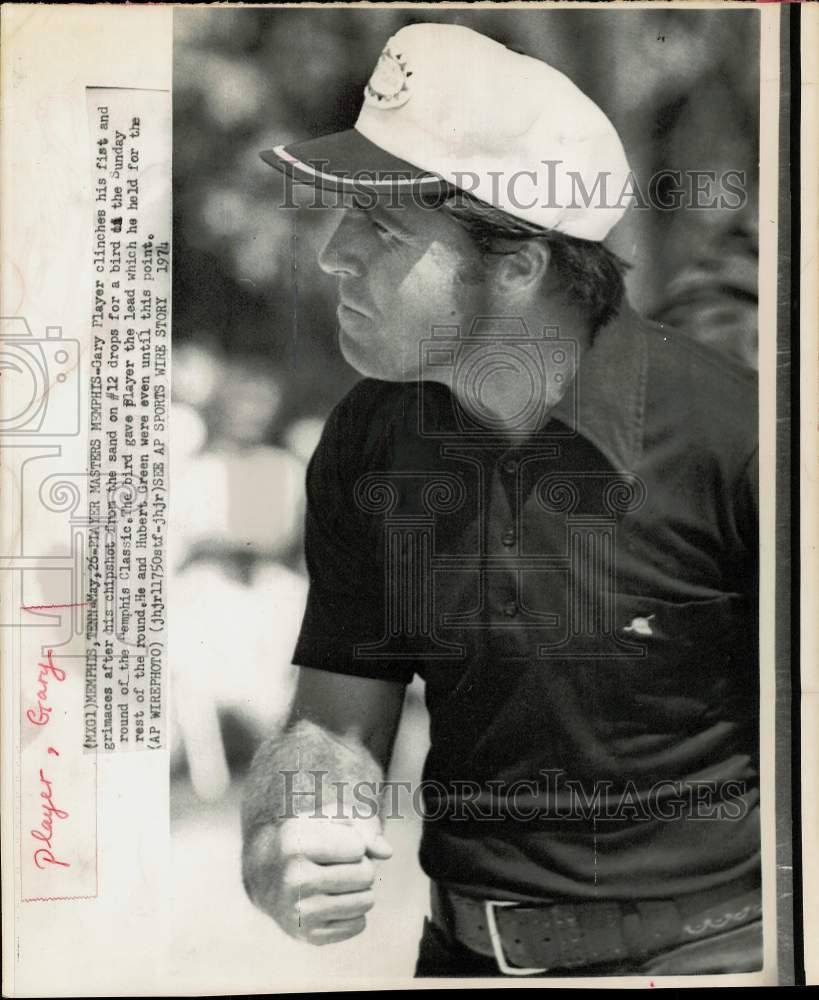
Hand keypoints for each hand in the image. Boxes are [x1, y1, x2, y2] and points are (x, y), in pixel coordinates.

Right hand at [242, 813, 392, 944]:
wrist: (264, 872)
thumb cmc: (307, 836)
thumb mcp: (329, 817)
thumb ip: (364, 825)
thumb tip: (387, 852)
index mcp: (296, 844)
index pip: (358, 847)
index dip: (355, 842)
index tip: (336, 842)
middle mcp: (294, 880)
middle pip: (365, 874)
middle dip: (361, 865)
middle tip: (340, 863)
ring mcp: (300, 912)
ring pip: (366, 901)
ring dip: (360, 888)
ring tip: (339, 880)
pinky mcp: (309, 936)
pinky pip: (359, 924)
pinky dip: (354, 910)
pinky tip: (334, 899)